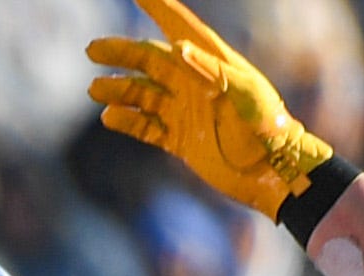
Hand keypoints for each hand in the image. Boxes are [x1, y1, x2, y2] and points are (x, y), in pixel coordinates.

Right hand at [88, 0, 334, 218]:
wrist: (271, 171)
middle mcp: (195, 83)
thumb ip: (212, 70)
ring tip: (95, 89)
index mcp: (214, 64)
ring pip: (142, 93)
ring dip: (118, 89)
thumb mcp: (245, 93)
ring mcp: (185, 111)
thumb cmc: (267, 128)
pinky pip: (145, 126)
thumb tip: (176, 48)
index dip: (160, 8)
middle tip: (92, 49)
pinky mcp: (178, 139)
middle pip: (151, 60)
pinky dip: (126, 121)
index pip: (182, 28)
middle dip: (122, 53)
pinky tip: (109, 117)